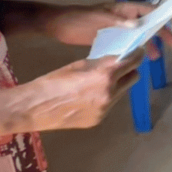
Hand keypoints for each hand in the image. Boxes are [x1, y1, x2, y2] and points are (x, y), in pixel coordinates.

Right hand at [13, 56, 145, 132]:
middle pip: (133, 78)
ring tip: (102, 81)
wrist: (34, 108)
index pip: (132, 62)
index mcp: (105, 77)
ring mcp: (105, 110)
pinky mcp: (98, 120)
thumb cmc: (53, 82)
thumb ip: (101, 63)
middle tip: (121, 65)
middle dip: (129, 70)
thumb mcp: (79, 65)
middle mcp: (110, 94)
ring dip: (117, 85)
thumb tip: (116, 59)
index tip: (137, 51)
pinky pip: (109, 105)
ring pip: (121, 93)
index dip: (137, 55)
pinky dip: (106, 98)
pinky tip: (91, 96)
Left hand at [37, 0, 162, 51]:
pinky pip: (128, 43)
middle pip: (148, 23)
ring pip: (139, 35)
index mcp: (123, 9)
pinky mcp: (110, 38)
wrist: (59, 26)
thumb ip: (118, 22)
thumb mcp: (98, 19)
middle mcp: (124, 18)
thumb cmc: (79, 19)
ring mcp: (118, 28)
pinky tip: (138, 59)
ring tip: (155, 57)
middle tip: (171, 44)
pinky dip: (135, 49)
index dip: (164, 16)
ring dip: (148, 43)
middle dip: (161, 32)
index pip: (149, 10)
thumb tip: (139, 26)